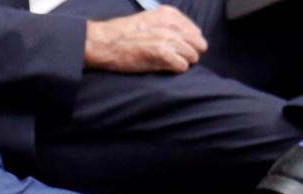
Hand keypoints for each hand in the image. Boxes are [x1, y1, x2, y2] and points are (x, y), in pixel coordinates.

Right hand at [84, 7, 204, 72]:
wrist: (104, 42)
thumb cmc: (121, 33)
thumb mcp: (148, 19)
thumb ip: (167, 24)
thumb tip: (182, 36)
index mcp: (170, 15)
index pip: (195, 31)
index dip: (189, 42)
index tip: (180, 48)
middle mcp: (173, 25)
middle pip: (198, 43)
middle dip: (190, 52)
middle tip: (178, 59)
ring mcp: (169, 40)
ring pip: (192, 56)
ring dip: (183, 62)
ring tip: (170, 64)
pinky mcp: (163, 55)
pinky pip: (182, 66)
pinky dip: (176, 69)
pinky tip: (167, 68)